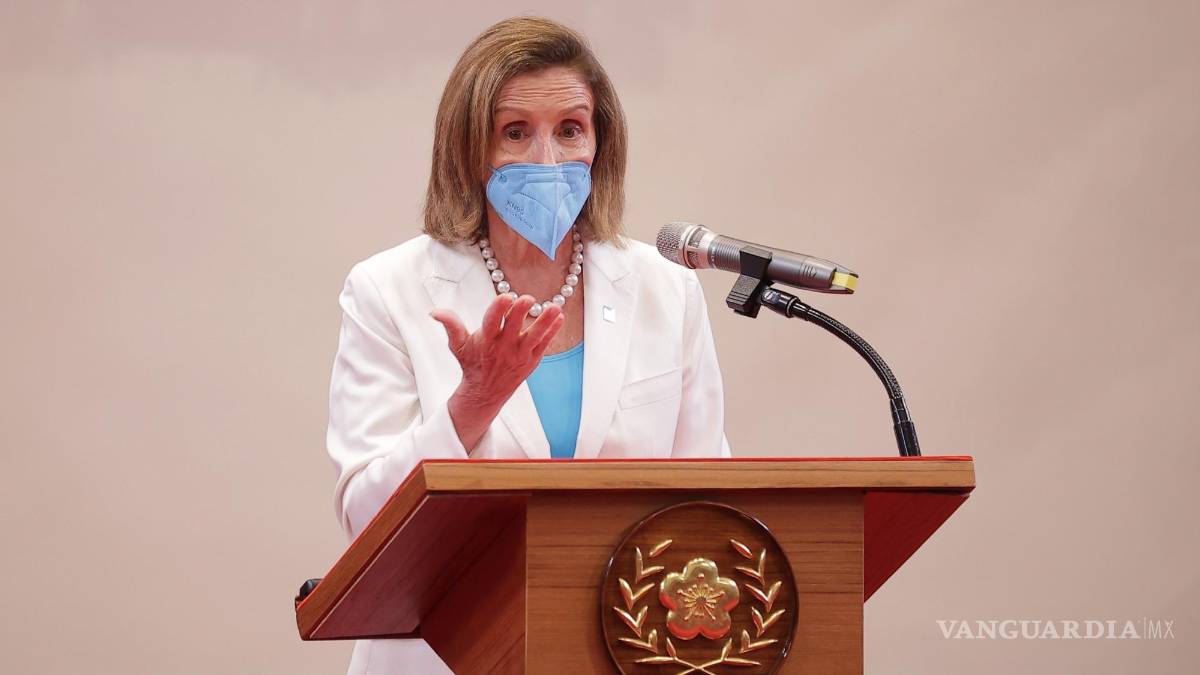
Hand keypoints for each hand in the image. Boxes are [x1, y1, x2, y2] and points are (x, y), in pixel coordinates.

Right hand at [431, 294, 563, 450]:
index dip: (498, 310)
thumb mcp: (458, 345)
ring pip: (534, 337)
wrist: (486, 392)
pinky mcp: (532, 359)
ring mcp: (520, 354)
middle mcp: (504, 348)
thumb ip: (450, 326)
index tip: (505, 297)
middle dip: (520, 312)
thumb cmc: (472, 363)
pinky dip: (553, 332)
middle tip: (527, 298)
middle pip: (514, 327)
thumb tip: (434, 312)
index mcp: (486, 341)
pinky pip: (544, 344)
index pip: (492, 322)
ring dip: (544, 322)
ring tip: (554, 308)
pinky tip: (560, 317)